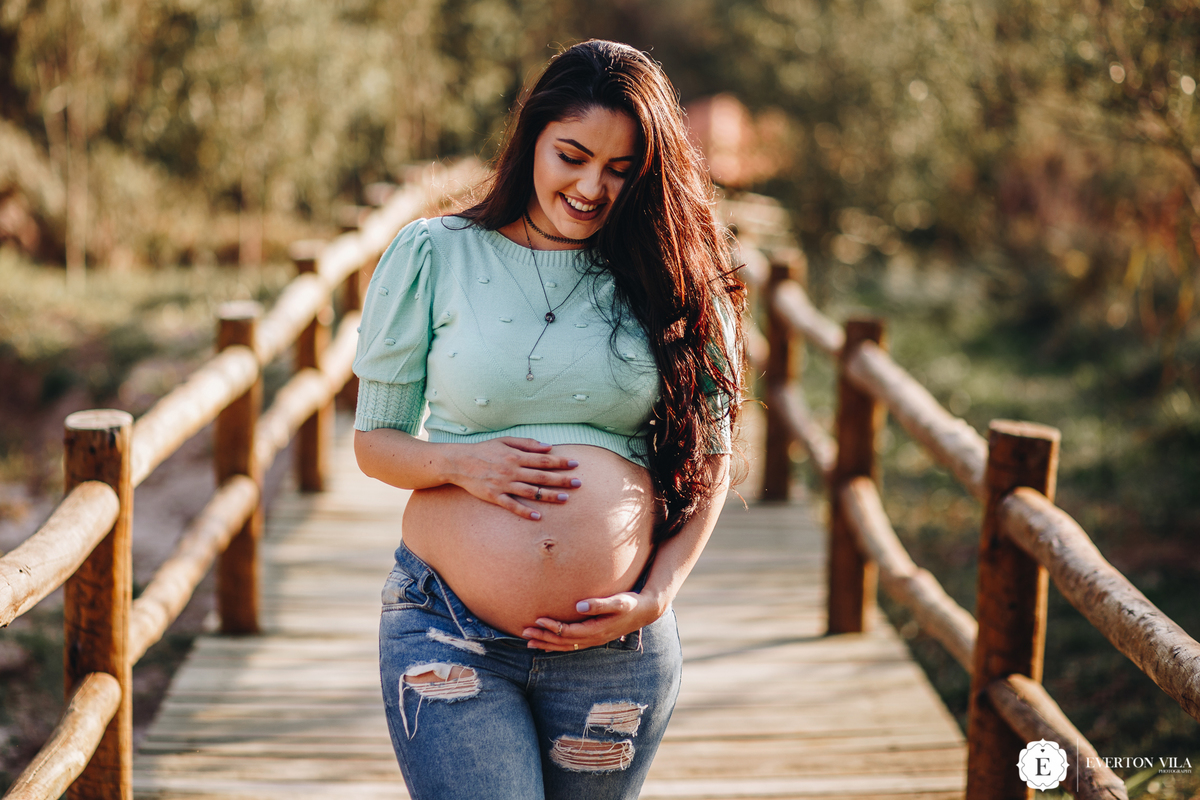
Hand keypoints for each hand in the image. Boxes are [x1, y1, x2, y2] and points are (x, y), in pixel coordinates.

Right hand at [446, 438, 580, 520]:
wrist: (459, 462)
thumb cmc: (484, 450)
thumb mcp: (505, 441)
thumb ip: (527, 444)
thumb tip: (548, 447)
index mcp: (516, 456)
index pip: (544, 460)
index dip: (561, 462)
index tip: (575, 464)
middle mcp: (512, 470)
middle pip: (542, 476)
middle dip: (561, 479)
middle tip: (578, 483)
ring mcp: (504, 485)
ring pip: (531, 492)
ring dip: (549, 495)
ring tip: (565, 498)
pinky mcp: (495, 496)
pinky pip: (512, 505)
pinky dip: (525, 511)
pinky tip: (539, 516)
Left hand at [522, 592, 662, 650]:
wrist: (645, 611)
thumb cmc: (631, 603)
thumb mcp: (619, 601)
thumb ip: (599, 604)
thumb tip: (578, 606)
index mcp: (596, 630)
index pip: (569, 632)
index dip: (552, 627)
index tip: (538, 619)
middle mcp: (593, 639)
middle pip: (563, 642)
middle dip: (543, 638)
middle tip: (524, 632)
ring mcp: (593, 640)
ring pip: (566, 646)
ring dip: (547, 644)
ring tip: (529, 641)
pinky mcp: (594, 637)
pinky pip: (572, 645)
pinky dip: (557, 646)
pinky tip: (546, 645)